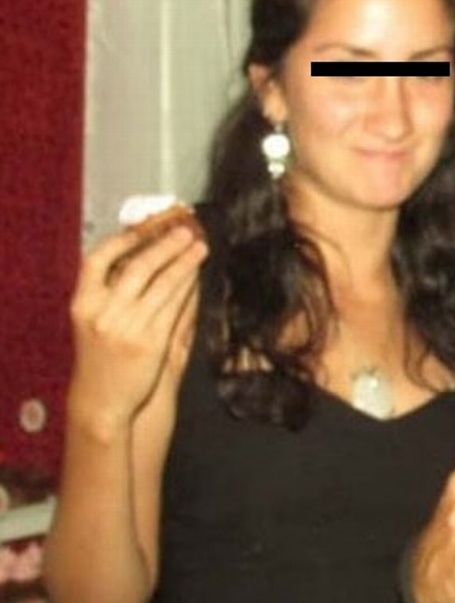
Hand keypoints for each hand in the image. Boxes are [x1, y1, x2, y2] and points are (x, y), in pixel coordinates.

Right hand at [67, 224, 207, 430]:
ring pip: (161, 285)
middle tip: (185, 230)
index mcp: (82, 304)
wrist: (101, 400)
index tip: (145, 226)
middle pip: (137, 267)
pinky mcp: (151, 342)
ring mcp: (127, 327)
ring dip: (183, 262)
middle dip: (164, 245)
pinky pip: (174, 306)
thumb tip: (137, 253)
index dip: (123, 239)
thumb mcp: (91, 321)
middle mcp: (103, 313)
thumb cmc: (99, 357)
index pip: (97, 259)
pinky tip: (197, 276)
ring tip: (200, 247)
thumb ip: (108, 291)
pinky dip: (188, 288)